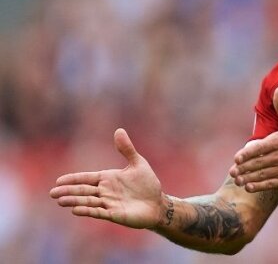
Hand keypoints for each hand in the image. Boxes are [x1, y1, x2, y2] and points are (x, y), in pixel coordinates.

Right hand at [50, 128, 165, 228]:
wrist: (158, 203)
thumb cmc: (147, 184)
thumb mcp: (138, 163)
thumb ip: (127, 149)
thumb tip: (119, 130)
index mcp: (108, 178)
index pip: (87, 178)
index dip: (73, 179)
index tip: (59, 180)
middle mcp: (105, 191)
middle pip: (83, 191)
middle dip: (68, 191)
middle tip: (53, 193)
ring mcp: (109, 203)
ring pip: (88, 202)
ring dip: (75, 201)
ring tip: (60, 201)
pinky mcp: (115, 214)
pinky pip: (99, 212)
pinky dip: (88, 211)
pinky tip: (76, 210)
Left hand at [229, 87, 277, 192]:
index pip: (260, 148)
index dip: (247, 154)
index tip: (237, 159)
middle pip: (259, 163)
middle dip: (244, 169)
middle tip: (232, 171)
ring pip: (263, 175)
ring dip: (248, 178)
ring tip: (237, 179)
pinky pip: (271, 184)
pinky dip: (260, 186)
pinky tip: (249, 187)